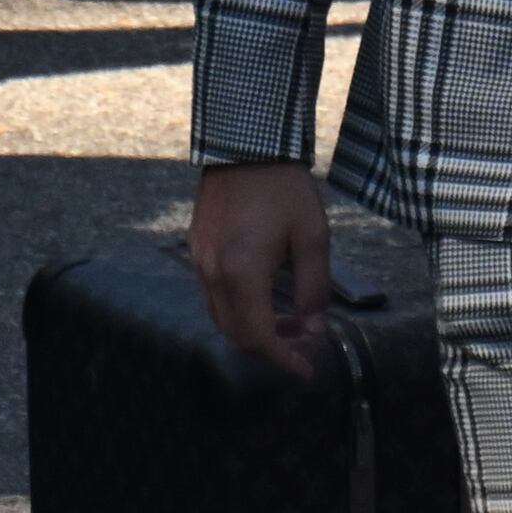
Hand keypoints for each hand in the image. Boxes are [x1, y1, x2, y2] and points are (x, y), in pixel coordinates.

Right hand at [188, 160, 330, 375]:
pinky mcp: (197, 246)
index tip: (306, 370)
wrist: (247, 143)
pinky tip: (264, 294)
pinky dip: (237, 307)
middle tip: (303, 340)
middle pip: (235, 334)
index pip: (258, 338)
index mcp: (242, 272)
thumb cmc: (284, 188)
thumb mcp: (313, 237)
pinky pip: (212, 293)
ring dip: (252, 327)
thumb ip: (314, 289)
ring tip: (286, 318)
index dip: (283, 360)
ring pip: (221, 316)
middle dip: (270, 347)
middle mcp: (213, 272)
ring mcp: (199, 259)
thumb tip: (313, 329)